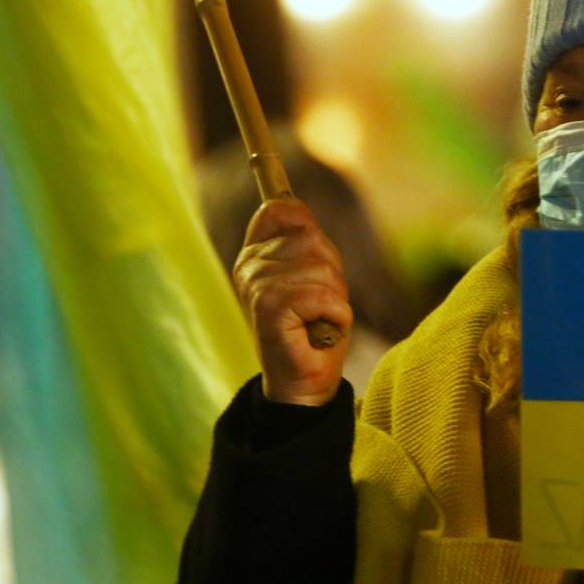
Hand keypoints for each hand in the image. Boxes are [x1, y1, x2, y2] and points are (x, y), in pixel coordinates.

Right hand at [233, 197, 351, 405]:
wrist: (305, 382)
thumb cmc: (314, 328)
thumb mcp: (316, 274)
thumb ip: (306, 238)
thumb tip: (288, 201)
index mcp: (255, 253)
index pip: (282, 210)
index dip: (308, 232)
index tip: (312, 269)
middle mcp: (248, 265)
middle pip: (311, 238)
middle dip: (330, 273)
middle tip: (318, 306)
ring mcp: (256, 285)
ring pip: (320, 267)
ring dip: (334, 297)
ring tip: (318, 320)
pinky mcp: (269, 308)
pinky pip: (322, 295)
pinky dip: (335, 315)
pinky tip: (320, 331)